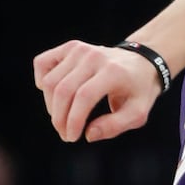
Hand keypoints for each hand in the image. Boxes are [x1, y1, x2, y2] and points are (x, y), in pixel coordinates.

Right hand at [34, 40, 162, 142]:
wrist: (142, 63)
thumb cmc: (139, 91)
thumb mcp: (138, 112)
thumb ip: (115, 126)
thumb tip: (88, 135)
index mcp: (114, 72)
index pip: (84, 97)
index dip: (73, 120)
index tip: (72, 138)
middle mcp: (94, 57)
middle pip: (64, 90)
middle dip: (60, 118)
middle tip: (66, 135)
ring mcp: (80, 49)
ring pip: (50, 81)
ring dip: (51, 106)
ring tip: (63, 120)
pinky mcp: (70, 47)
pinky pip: (42, 63)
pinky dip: (42, 82)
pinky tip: (53, 96)